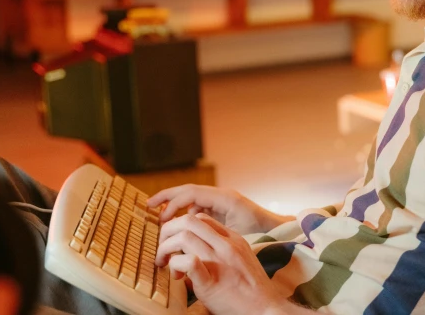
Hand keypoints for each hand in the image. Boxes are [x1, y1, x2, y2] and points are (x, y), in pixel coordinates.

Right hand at [148, 185, 292, 234]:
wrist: (277, 230)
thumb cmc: (261, 233)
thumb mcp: (238, 234)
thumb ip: (215, 231)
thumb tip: (190, 232)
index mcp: (224, 198)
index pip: (191, 194)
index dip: (172, 203)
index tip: (158, 217)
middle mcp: (221, 196)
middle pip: (188, 190)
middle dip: (167, 196)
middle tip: (147, 205)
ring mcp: (221, 202)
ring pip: (192, 198)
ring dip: (175, 205)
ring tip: (159, 217)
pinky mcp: (221, 210)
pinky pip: (199, 207)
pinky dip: (186, 212)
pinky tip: (178, 226)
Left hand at [156, 213, 285, 313]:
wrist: (266, 309)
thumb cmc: (252, 289)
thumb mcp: (241, 259)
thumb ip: (220, 251)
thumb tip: (192, 253)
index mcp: (233, 239)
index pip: (201, 218)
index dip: (181, 226)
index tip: (174, 241)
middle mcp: (226, 245)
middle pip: (189, 220)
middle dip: (168, 230)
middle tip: (162, 248)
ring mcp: (219, 261)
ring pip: (184, 237)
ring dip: (166, 248)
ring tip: (164, 263)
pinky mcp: (212, 281)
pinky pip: (188, 262)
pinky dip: (175, 265)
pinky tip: (177, 275)